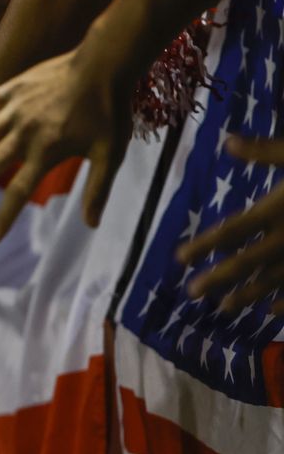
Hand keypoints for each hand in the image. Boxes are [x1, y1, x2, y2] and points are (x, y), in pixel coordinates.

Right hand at [0, 49, 131, 241]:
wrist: (103, 64)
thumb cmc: (110, 110)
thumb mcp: (110, 153)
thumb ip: (98, 189)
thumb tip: (91, 224)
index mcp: (46, 151)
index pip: (19, 192)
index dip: (4, 218)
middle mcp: (23, 134)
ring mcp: (12, 110)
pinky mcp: (8, 91)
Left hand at [178, 137, 283, 311]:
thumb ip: (264, 152)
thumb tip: (228, 140)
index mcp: (277, 210)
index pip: (232, 230)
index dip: (204, 244)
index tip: (179, 258)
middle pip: (246, 262)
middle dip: (218, 277)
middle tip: (191, 293)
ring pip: (272, 280)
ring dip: (246, 294)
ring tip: (223, 307)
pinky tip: (270, 312)